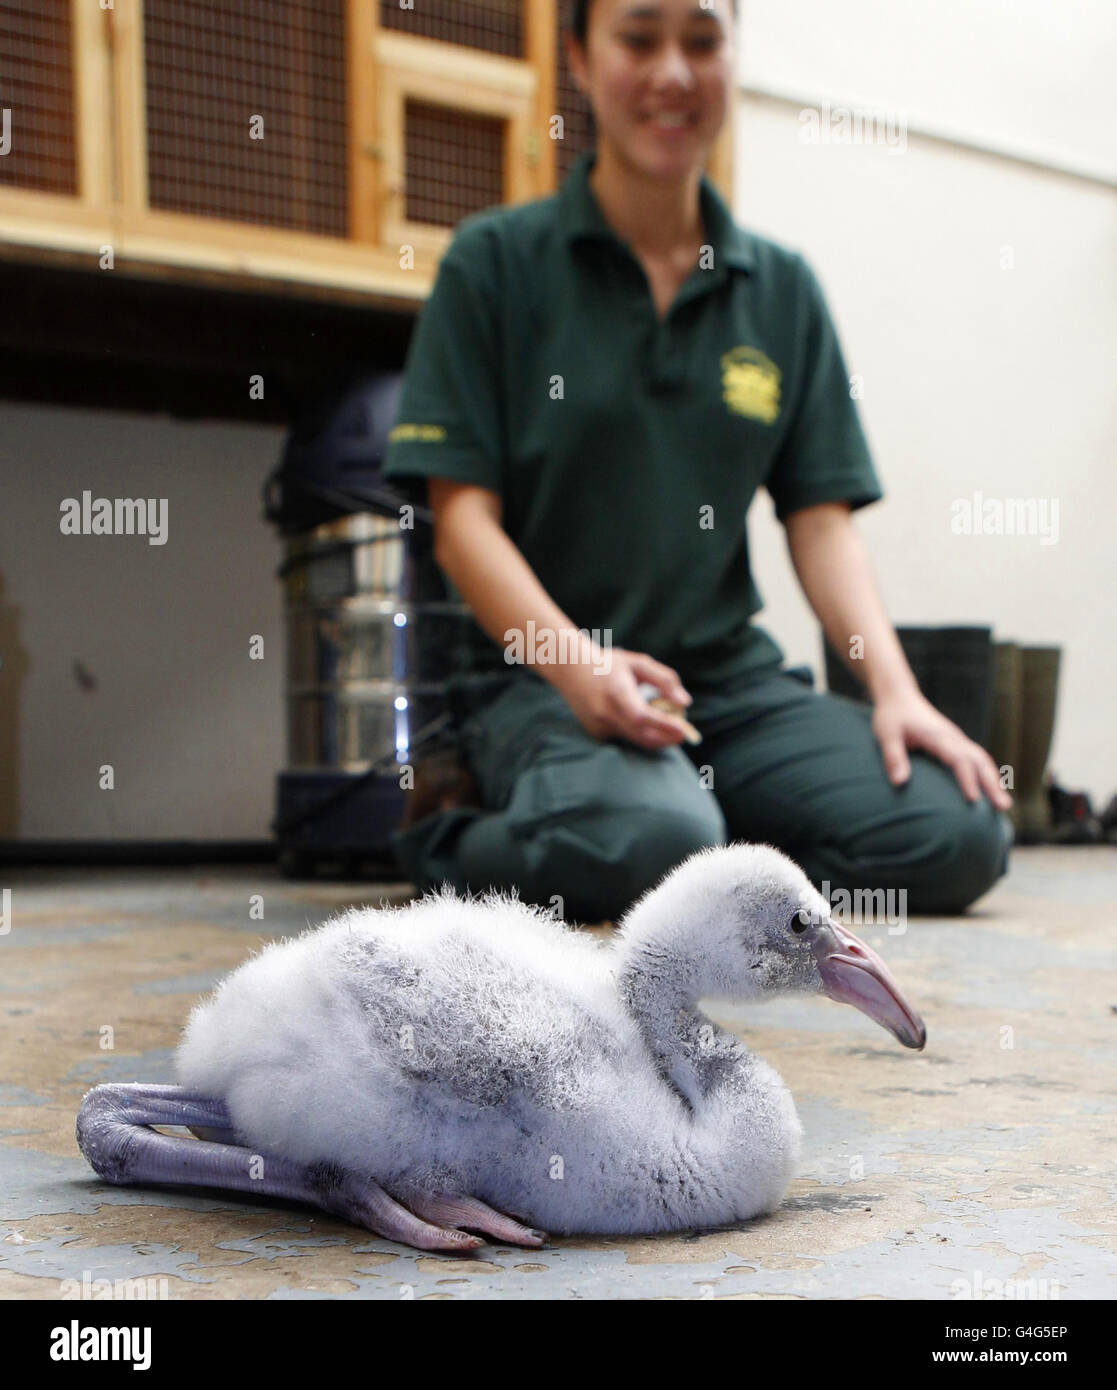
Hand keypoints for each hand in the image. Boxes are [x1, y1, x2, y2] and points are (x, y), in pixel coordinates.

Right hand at [551, 648, 693, 748]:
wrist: (570, 670)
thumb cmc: (609, 664)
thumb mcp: (638, 663)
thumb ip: (664, 680)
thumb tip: (684, 703)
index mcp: (616, 692)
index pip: (641, 716)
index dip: (664, 725)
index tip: (683, 729)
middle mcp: (605, 713)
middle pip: (642, 736)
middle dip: (667, 738)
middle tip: (685, 733)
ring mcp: (599, 726)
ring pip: (635, 739)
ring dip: (655, 735)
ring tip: (665, 720)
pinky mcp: (597, 733)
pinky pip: (625, 737)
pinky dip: (637, 731)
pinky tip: (636, 716)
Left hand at [872, 689, 1012, 809]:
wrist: (899, 696)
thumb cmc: (892, 717)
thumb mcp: (886, 735)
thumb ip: (893, 757)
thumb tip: (899, 783)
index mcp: (938, 735)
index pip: (958, 759)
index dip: (967, 779)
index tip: (974, 800)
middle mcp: (953, 737)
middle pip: (979, 760)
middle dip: (992, 784)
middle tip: (1003, 807)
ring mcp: (957, 739)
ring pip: (982, 760)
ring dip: (994, 781)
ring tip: (1003, 806)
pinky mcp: (957, 743)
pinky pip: (977, 759)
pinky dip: (988, 774)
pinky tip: (992, 791)